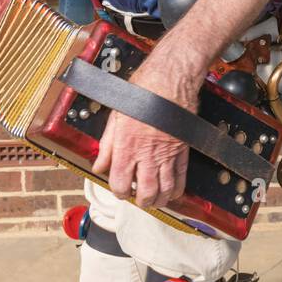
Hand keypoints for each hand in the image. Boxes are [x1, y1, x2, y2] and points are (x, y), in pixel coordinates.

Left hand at [91, 51, 199, 207]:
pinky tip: (172, 192)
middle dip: (141, 201)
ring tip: (154, 200)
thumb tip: (99, 165)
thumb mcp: (116, 116)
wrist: (169, 79)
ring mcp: (167, 154)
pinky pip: (182, 177)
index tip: (120, 190)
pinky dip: (178, 190)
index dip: (119, 192)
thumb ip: (107, 145)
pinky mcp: (182, 150)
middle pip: (146, 192)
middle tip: (138, 199)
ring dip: (159, 200)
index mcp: (127, 146)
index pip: (120, 183)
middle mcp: (147, 154)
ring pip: (165, 189)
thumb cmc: (143, 92)